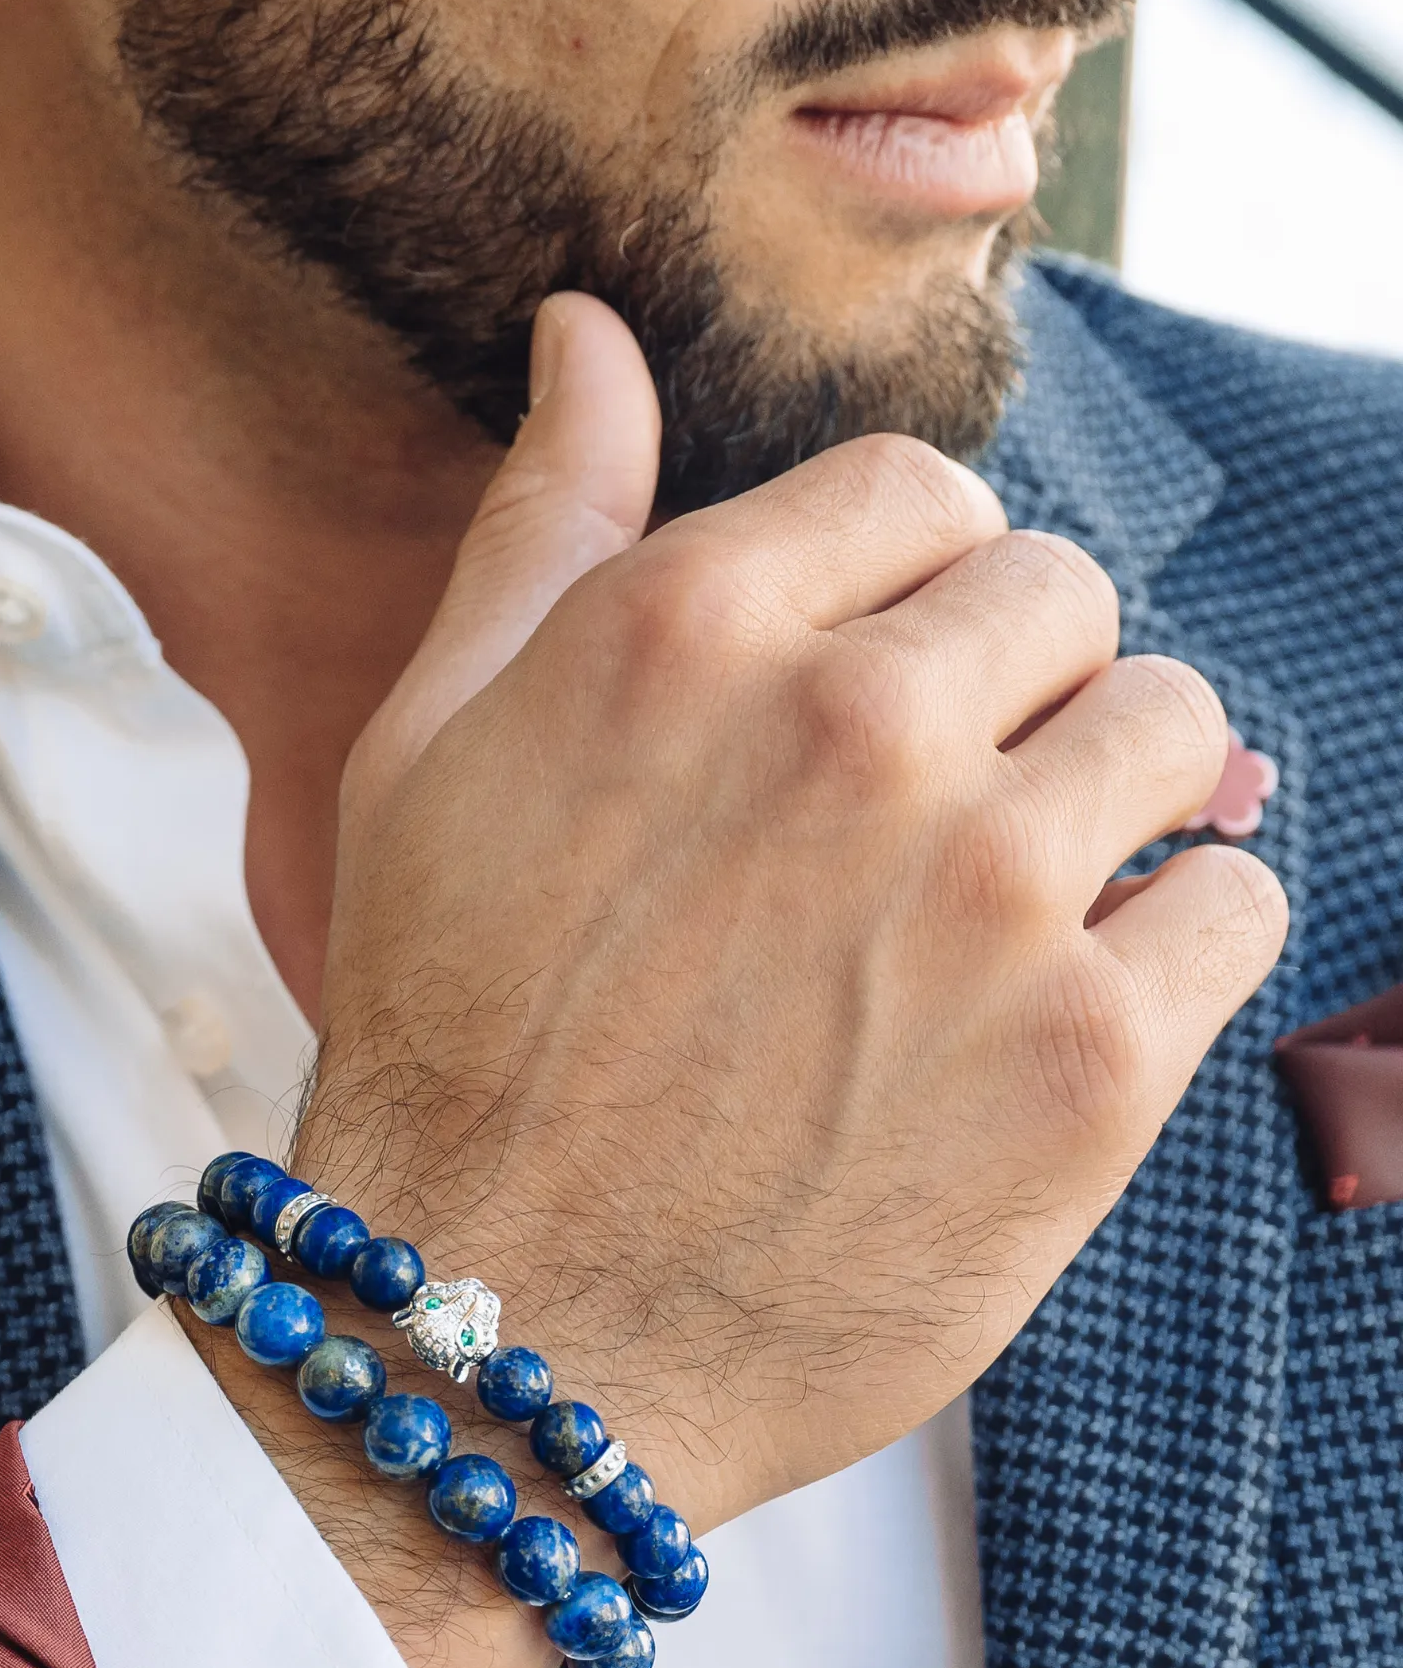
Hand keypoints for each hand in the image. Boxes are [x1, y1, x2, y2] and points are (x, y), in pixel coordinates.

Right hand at [191, 294, 1286, 1667]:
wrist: (496, 1334)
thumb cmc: (443, 1042)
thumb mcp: (427, 752)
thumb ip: (535, 527)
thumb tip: (586, 334)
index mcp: (693, 627)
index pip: (924, 491)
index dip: (906, 580)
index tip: (880, 676)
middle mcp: (856, 729)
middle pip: (1064, 594)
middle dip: (1010, 683)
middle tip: (927, 811)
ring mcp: (989, 895)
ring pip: (1179, 731)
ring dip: (1109, 795)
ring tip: (1002, 903)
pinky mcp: (1090, 1064)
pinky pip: (1240, 904)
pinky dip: (1179, 934)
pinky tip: (1065, 997)